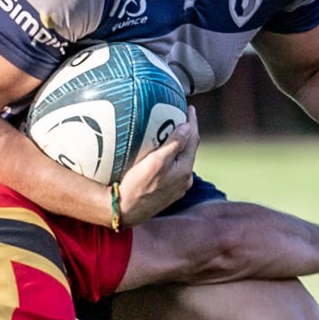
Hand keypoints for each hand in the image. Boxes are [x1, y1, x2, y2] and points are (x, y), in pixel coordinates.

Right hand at [116, 109, 198, 226]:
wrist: (124, 212)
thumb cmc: (138, 186)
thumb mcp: (156, 162)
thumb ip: (174, 144)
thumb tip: (188, 126)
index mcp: (185, 170)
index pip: (193, 139)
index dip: (192, 122)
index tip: (190, 108)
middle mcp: (184, 180)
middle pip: (189, 150)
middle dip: (187, 133)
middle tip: (182, 116)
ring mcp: (176, 188)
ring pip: (182, 160)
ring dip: (180, 145)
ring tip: (173, 132)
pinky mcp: (166, 193)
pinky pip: (173, 169)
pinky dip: (172, 157)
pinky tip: (163, 155)